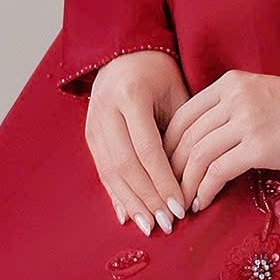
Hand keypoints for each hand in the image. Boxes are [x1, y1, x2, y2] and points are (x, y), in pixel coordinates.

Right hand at [85, 50, 191, 237]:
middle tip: (167, 223)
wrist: (125, 53)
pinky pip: (101, 170)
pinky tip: (128, 215)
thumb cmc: (161, 74)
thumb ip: (181, 132)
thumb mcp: (177, 94)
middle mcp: (106, 110)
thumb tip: (191, 179)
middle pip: (126, 165)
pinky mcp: (88, 134)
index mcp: (131, 95)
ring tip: (150, 225)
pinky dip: (116, 195)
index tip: (181, 205)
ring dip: (131, 203)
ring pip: (110, 172)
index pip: (148, 148)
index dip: (164, 180)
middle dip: (148, 198)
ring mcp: (92, 123)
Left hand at [162, 70, 279, 211]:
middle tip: (167, 192)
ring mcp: (246, 121)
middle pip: (185, 138)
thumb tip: (198, 142)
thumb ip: (228, 109)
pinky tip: (202, 203)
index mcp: (228, 84)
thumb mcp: (257, 95)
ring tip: (182, 204)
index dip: (167, 146)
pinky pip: (218, 172)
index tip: (164, 169)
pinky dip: (204, 191)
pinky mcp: (259, 146)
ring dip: (185, 185)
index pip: (183, 116)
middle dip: (170, 170)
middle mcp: (233, 98)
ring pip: (198, 156)